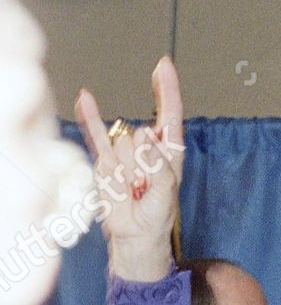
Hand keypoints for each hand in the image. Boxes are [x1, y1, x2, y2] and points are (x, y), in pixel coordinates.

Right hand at [74, 57, 182, 280]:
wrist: (133, 238)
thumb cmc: (156, 218)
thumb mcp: (166, 195)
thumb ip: (158, 166)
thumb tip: (144, 134)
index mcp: (170, 152)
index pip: (170, 114)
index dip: (167, 90)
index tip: (163, 65)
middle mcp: (148, 147)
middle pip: (141, 134)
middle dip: (142, 159)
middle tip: (143, 184)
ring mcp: (125, 152)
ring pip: (120, 142)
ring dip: (124, 166)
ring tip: (131, 187)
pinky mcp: (105, 161)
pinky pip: (97, 136)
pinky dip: (91, 117)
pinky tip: (86, 97)